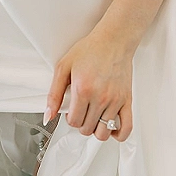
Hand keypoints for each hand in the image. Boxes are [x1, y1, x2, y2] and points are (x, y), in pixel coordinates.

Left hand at [45, 27, 133, 141]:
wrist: (113, 40)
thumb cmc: (90, 50)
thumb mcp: (64, 67)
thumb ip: (53, 94)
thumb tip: (48, 115)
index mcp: (83, 90)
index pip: (73, 121)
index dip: (70, 118)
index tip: (71, 111)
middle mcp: (100, 98)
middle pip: (87, 128)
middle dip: (81, 123)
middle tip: (81, 112)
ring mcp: (115, 101)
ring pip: (103, 132)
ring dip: (96, 129)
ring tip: (94, 118)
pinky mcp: (127, 100)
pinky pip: (126, 128)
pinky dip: (119, 135)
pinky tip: (111, 129)